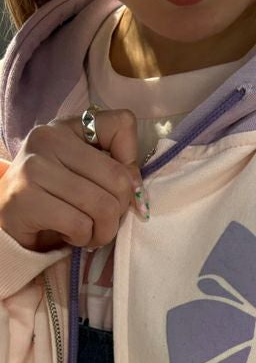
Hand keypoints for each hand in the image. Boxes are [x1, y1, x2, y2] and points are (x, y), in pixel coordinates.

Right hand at [0, 109, 142, 252]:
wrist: (9, 220)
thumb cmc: (57, 198)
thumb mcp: (87, 174)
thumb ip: (116, 170)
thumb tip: (136, 186)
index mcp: (69, 127)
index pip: (123, 124)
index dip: (131, 163)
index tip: (117, 187)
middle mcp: (48, 138)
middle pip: (119, 179)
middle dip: (120, 211)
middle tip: (104, 220)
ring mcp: (34, 168)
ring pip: (103, 207)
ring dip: (103, 231)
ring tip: (89, 231)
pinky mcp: (26, 199)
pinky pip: (80, 225)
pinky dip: (82, 238)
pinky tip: (70, 234)